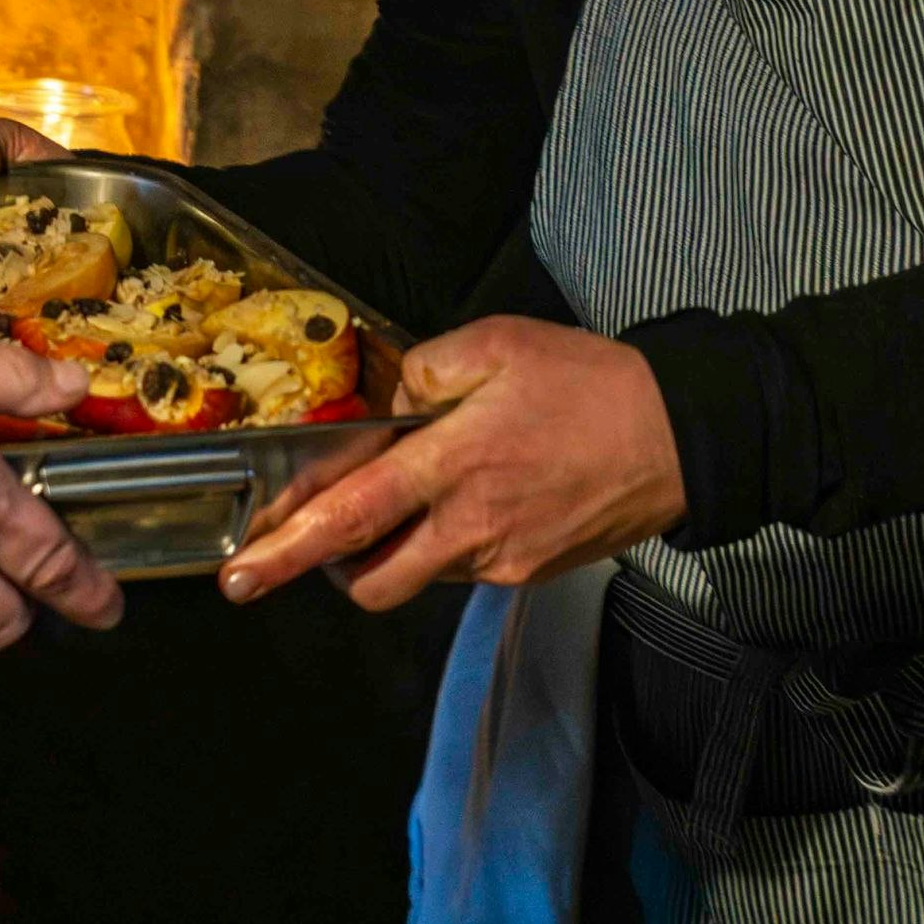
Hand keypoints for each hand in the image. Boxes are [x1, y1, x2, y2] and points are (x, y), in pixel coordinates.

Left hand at [214, 317, 685, 613]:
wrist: (682, 436)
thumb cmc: (589, 383)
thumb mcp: (496, 344)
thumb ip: (424, 372)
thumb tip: (390, 412)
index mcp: (453, 463)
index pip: (351, 517)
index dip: (289, 548)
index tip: (241, 573)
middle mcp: (470, 526)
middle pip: (372, 580)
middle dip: (325, 572)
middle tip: (304, 546)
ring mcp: (501, 558)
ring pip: (416, 576)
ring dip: (388, 553)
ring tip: (402, 505)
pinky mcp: (530, 573)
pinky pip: (462, 570)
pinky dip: (443, 545)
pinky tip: (467, 503)